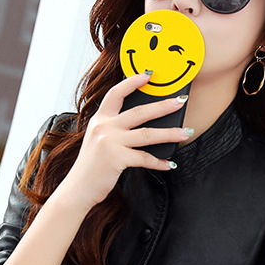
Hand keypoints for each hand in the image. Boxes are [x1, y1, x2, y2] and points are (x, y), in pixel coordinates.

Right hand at [58, 72, 189, 211]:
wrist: (78, 188)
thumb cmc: (91, 167)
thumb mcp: (98, 141)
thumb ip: (114, 130)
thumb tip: (143, 126)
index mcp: (100, 120)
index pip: (116, 94)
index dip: (132, 82)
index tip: (148, 75)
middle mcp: (104, 127)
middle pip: (139, 112)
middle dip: (163, 106)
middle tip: (180, 101)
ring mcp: (110, 142)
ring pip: (147, 134)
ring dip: (170, 133)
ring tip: (185, 132)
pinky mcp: (117, 158)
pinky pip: (144, 158)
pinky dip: (159, 162)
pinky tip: (169, 164)